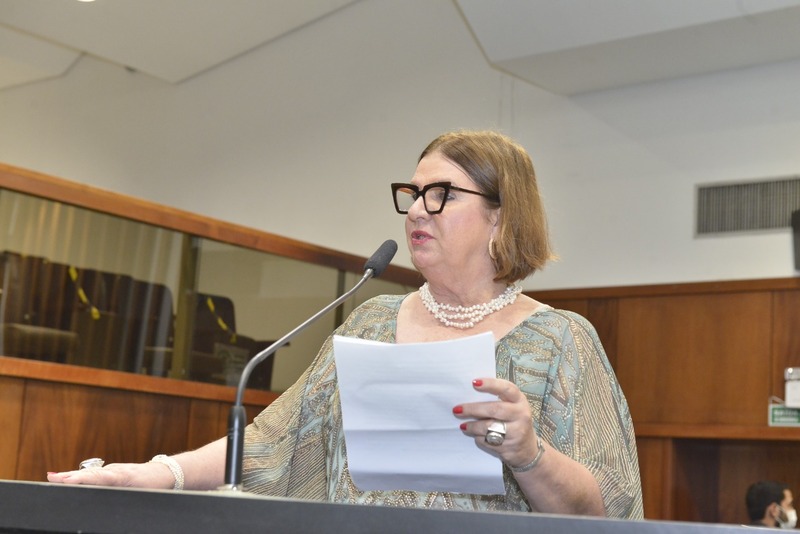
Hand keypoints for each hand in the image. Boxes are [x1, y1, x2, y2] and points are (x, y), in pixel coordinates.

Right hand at [47, 462, 174, 488]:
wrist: (166, 473)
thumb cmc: (155, 486)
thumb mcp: (142, 493)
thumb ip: (124, 493)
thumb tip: (109, 497)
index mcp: (122, 476)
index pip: (98, 477)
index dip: (82, 479)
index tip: (66, 480)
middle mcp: (115, 471)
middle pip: (89, 475)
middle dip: (71, 477)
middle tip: (52, 478)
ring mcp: (113, 470)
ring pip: (89, 474)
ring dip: (71, 476)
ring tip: (53, 478)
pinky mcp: (112, 472)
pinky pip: (93, 474)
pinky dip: (78, 476)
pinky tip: (64, 478)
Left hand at [453, 377, 537, 469]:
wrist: (527, 449)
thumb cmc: (513, 420)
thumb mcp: (512, 406)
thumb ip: (497, 398)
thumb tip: (470, 392)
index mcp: (520, 400)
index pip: (506, 389)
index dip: (490, 384)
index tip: (474, 382)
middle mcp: (521, 415)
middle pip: (494, 409)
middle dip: (473, 409)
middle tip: (457, 409)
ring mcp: (517, 433)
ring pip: (488, 428)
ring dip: (472, 426)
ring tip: (463, 425)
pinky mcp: (509, 448)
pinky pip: (488, 441)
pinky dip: (478, 438)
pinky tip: (476, 435)